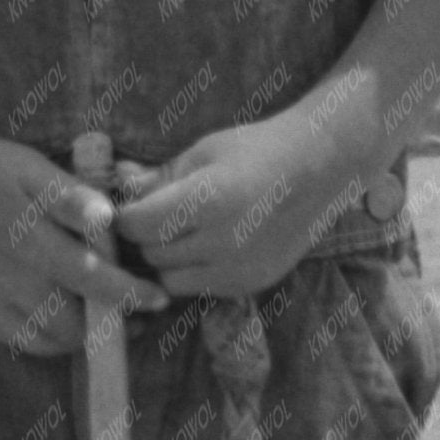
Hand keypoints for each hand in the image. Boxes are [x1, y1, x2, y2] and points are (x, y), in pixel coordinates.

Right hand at [0, 126, 169, 354]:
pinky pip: (18, 338)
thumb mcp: (29, 166)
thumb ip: (68, 195)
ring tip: (111, 320)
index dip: (127, 294)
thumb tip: (108, 217)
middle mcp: (8, 275)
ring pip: (44, 338)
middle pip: (68, 322)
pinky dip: (49, 343)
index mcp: (26, 238)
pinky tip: (70, 328)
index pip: (87, 277)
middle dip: (111, 325)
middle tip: (141, 314)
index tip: (159, 299)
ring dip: (84, 338)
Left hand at [111, 112, 367, 298]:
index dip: (125, 217)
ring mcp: (238, 268)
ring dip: (167, 259)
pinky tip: (208, 246)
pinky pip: (200, 288)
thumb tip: (120, 188)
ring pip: (170, 279)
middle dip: (146, 237)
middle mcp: (222, 241)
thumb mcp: (203, 153)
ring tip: (180, 233)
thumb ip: (159, 177)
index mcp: (206, 200)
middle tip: (154, 218)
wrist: (318, 169)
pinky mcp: (250, 284)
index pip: (138, 225)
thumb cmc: (256, 150)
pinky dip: (194, 272)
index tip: (127, 208)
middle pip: (151, 253)